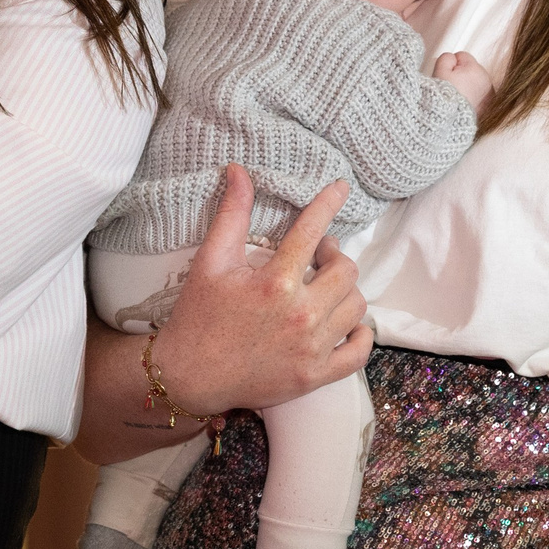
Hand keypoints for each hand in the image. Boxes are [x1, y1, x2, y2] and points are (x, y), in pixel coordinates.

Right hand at [147, 166, 373, 417]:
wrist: (188, 377)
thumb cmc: (198, 317)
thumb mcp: (210, 262)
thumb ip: (231, 215)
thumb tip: (238, 170)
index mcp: (275, 283)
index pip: (312, 231)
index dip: (329, 203)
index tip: (341, 187)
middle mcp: (300, 315)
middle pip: (346, 271)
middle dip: (334, 256)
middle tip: (317, 256)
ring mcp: (312, 349)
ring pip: (356, 307)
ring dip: (345, 291)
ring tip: (324, 289)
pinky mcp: (315, 376)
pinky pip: (359, 352)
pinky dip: (360, 335)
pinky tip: (345, 324)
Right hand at [435, 50, 493, 111]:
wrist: (452, 123)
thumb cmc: (445, 100)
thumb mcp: (439, 72)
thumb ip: (446, 58)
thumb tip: (453, 58)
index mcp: (474, 69)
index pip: (462, 56)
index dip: (451, 66)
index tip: (447, 77)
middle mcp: (486, 79)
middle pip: (471, 69)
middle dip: (462, 75)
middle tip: (451, 89)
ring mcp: (490, 92)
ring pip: (477, 82)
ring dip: (469, 86)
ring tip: (458, 98)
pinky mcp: (490, 105)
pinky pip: (481, 94)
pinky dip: (475, 97)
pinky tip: (465, 104)